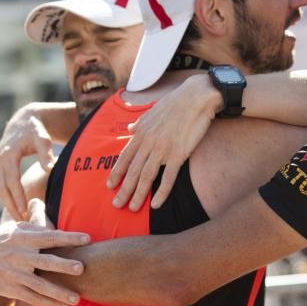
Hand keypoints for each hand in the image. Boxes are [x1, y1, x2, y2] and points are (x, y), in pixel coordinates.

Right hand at [0, 106, 55, 219]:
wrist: (24, 121)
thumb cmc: (36, 130)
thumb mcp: (42, 139)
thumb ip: (45, 154)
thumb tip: (48, 169)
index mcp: (8, 156)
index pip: (11, 182)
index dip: (18, 198)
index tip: (25, 212)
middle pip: (1, 189)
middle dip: (11, 206)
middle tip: (22, 222)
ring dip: (8, 204)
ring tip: (20, 219)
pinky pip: (0, 186)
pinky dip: (7, 198)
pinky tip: (17, 208)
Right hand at [0, 199, 86, 305]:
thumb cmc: (4, 242)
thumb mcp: (15, 228)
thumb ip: (33, 221)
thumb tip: (40, 200)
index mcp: (24, 238)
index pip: (49, 237)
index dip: (68, 237)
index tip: (87, 238)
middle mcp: (20, 256)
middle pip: (44, 261)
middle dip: (63, 265)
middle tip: (81, 268)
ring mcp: (15, 274)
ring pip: (40, 285)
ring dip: (58, 292)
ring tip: (77, 298)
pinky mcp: (12, 289)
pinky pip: (33, 298)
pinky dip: (49, 303)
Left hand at [107, 75, 219, 210]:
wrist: (197, 97)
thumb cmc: (176, 102)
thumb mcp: (153, 110)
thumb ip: (140, 122)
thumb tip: (130, 128)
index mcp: (142, 132)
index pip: (125, 157)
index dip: (117, 172)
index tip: (109, 186)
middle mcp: (149, 142)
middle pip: (133, 170)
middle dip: (123, 189)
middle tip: (116, 205)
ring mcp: (163, 149)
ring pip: (146, 176)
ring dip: (138, 194)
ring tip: (132, 208)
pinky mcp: (178, 154)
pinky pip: (168, 178)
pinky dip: (161, 192)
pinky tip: (156, 205)